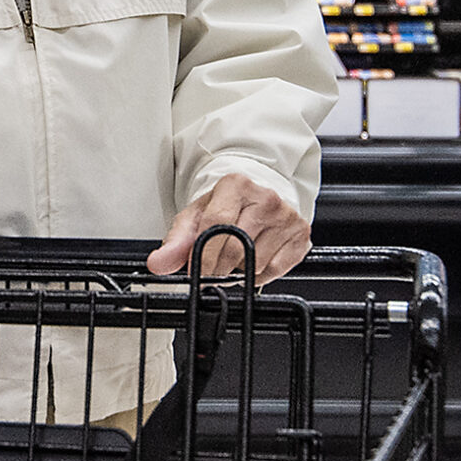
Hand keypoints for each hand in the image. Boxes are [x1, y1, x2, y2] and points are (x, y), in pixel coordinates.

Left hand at [144, 174, 311, 283]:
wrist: (259, 195)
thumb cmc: (227, 206)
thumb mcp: (196, 216)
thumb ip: (175, 241)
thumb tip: (158, 263)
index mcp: (236, 185)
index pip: (217, 225)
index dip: (203, 255)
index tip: (195, 272)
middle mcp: (266, 198)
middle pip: (236, 248)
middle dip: (218, 267)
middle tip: (212, 269)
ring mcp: (287, 217)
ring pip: (256, 263)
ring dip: (239, 271)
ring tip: (234, 257)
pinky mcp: (301, 235)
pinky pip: (274, 271)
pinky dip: (258, 275)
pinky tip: (253, 260)